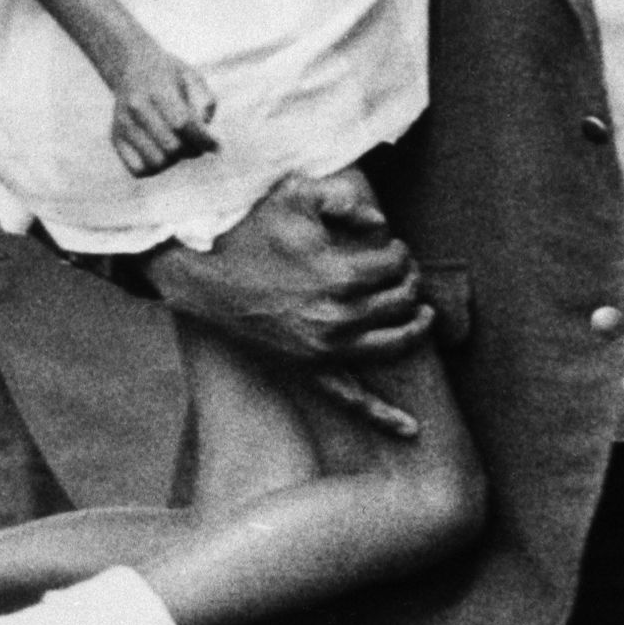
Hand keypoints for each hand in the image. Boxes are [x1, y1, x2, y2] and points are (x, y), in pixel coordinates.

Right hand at [108, 51, 218, 177]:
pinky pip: (138, 169)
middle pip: (172, 146)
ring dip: (174, 160)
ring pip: (157, 162)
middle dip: (192, 150)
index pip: (182, 124)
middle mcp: (136, 107)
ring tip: (178, 146)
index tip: (216, 146)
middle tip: (197, 143)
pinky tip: (162, 154)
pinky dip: (155, 168)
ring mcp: (123, 124)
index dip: (204, 139)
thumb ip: (205, 102)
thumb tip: (204, 134)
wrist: (132, 65)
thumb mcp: (193, 77)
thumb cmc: (171, 74)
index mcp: (157, 89)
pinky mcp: (115, 138)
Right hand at [146, 169, 433, 435]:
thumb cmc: (246, 231)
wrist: (200, 275)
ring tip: (423, 314)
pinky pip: (351, 398)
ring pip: (394, 343)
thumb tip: (381, 224)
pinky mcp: (308, 368)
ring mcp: (324, 348)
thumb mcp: (294, 195)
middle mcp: (339, 317)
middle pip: (401, 300)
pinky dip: (381, 415)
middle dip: (409, 281)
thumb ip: (345, 200)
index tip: (392, 245)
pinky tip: (410, 429)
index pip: (396, 264)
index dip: (400, 251)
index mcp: (341, 275)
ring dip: (417, 328)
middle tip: (401, 270)